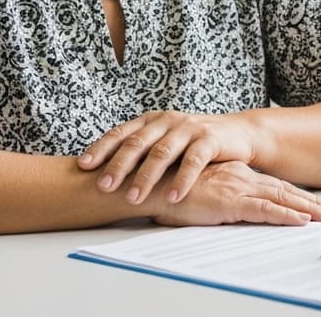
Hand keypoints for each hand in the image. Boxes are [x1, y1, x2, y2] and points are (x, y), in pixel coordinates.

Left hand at [79, 110, 250, 205]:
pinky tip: (172, 197)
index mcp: (152, 120)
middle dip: (118, 166)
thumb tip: (102, 175)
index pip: (121, 132)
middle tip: (103, 187)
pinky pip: (193, 161)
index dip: (101, 148)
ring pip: (162, 152)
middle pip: (138, 143)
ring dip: (146, 177)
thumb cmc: (194, 143)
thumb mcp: (165, 141)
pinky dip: (182, 180)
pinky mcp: (210, 139)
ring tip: (134, 199)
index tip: (83, 166)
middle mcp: (168, 121)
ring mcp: (189, 128)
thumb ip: (141, 152)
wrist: (238, 134)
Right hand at [149, 160, 320, 225]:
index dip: (298, 196)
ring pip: (282, 199)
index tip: (317, 205)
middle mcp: (242, 178)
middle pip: (285, 191)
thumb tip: (229, 207)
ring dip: (308, 209)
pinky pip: (265, 210)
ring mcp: (238, 188)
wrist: (149, 183)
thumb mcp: (201, 190)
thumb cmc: (168, 188)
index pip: (275, 186)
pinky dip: (286, 215)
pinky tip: (302, 221)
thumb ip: (219, 196)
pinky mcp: (229, 201)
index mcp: (236, 173)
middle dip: (312, 203)